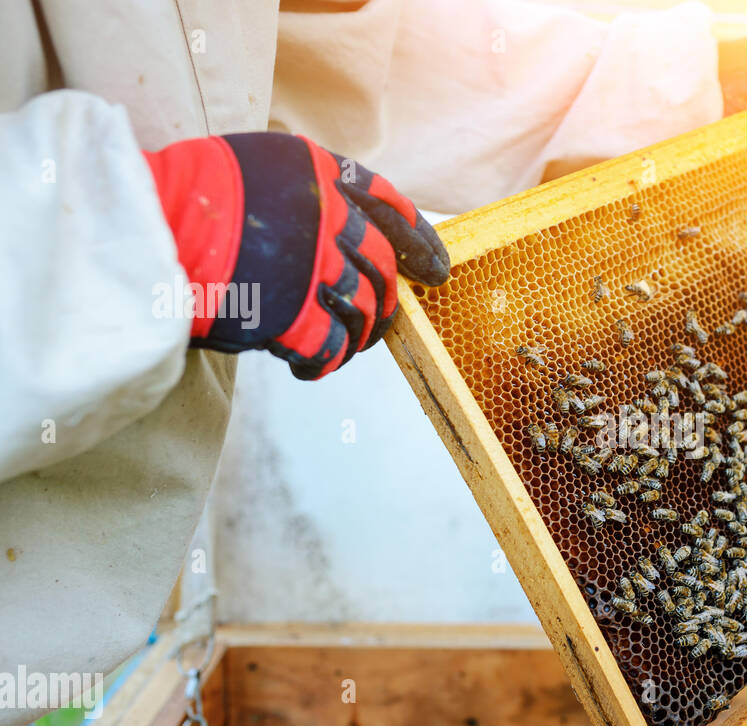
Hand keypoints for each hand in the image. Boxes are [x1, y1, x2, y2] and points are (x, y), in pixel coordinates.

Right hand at [145, 133, 449, 379]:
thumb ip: (305, 195)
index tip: (435, 267)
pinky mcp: (294, 313)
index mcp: (318, 171)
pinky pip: (330, 348)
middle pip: (382, 265)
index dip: (419, 240)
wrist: (142, 232)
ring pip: (364, 309)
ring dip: (362, 333)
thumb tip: (345, 234)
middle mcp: (326, 215)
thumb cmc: (187, 200)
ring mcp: (313, 266)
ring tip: (350, 344)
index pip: (389, 206)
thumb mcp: (255, 170)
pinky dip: (327, 361)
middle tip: (390, 317)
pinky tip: (311, 365)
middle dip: (391, 297)